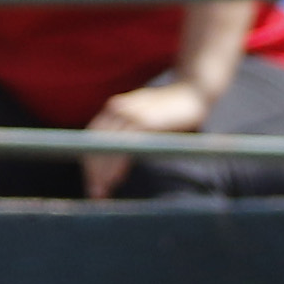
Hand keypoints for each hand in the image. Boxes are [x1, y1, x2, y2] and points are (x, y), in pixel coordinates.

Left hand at [79, 74, 210, 200]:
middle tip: (95, 192)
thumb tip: (117, 156)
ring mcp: (131, 114)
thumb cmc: (168, 109)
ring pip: (108, 146)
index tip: (92, 180)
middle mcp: (118, 109)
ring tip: (102, 191)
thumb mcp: (143, 118)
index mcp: (115, 108)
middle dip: (94, 169)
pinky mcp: (146, 122)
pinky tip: (116, 179)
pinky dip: (118, 164)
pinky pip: (126, 146)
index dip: (90, 159)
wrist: (192, 91)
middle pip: (96, 142)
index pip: (94, 136)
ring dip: (103, 171)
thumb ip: (128, 132)